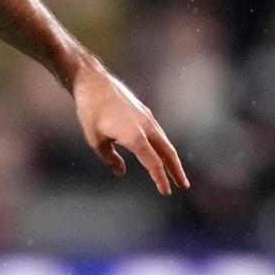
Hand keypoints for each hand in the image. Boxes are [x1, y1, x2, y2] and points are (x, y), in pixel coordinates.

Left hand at [71, 62, 188, 195]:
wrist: (93, 82)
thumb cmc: (90, 112)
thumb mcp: (95, 140)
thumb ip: (110, 158)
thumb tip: (121, 171)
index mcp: (135, 137)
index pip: (153, 163)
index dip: (160, 179)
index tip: (166, 192)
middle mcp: (146, 126)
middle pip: (167, 152)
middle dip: (176, 170)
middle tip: (184, 185)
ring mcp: (147, 117)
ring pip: (164, 141)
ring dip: (170, 158)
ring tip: (174, 171)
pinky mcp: (143, 111)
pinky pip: (157, 132)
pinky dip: (161, 145)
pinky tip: (158, 151)